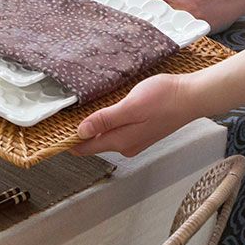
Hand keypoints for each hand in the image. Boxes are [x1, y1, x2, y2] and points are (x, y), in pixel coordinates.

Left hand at [72, 74, 200, 156]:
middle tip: (60, 124)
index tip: (53, 137)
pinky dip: (105, 126)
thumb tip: (82, 132)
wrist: (192, 97)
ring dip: (92, 130)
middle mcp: (126, 145)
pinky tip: (102, 116)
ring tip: (76, 119)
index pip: (86, 148)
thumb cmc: (164, 99)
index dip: (69, 142)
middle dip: (78, 136)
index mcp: (121, 140)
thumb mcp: (130, 106)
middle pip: (95, 144)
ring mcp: (135, 140)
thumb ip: (105, 120)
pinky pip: (116, 132)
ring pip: (106, 138)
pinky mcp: (141, 132)